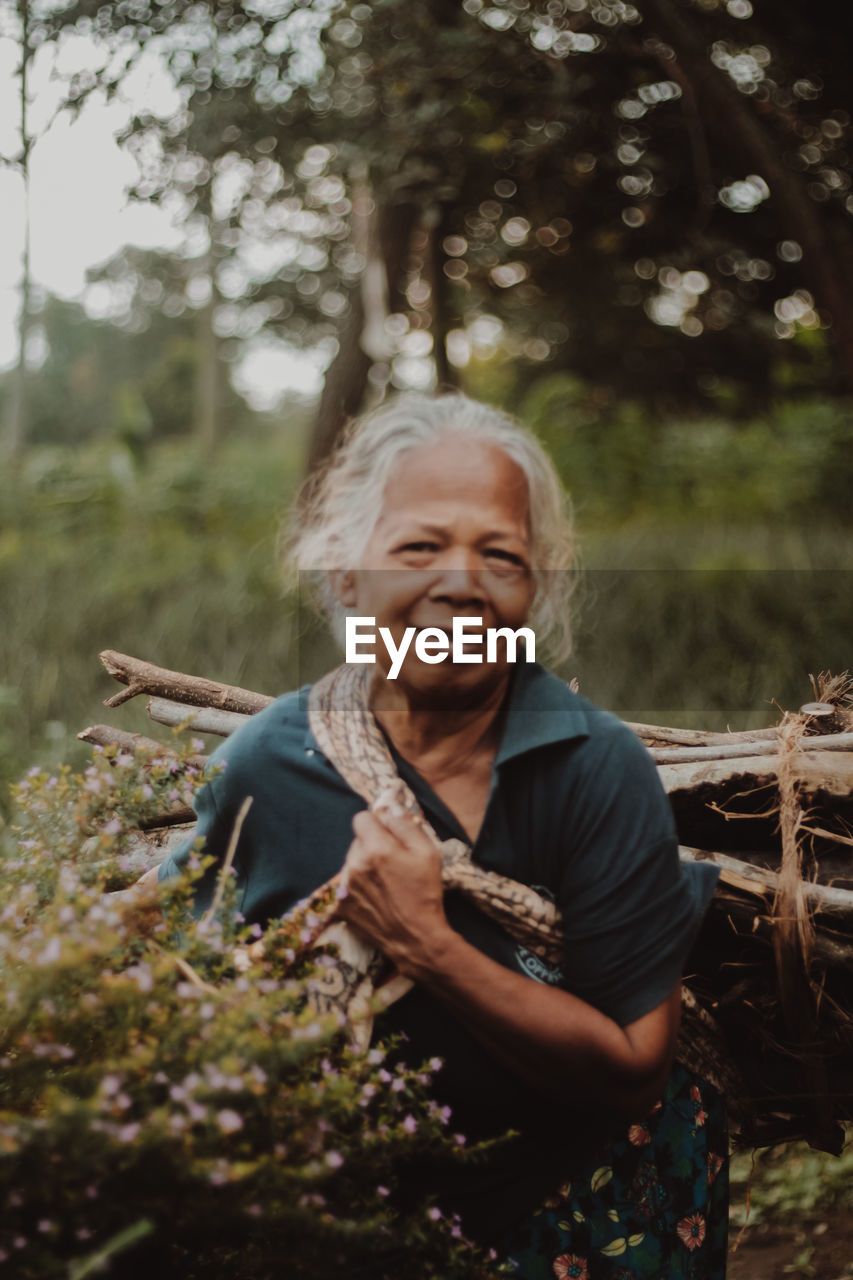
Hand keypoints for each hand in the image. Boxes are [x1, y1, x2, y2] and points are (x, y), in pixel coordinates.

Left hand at [335, 809, 449, 977]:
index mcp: (376, 848)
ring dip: (365, 866)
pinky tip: (376, 898)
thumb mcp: (428, 852)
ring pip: (351, 862)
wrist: (415, 937)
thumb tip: (388, 812)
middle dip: (373, 845)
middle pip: (357, 840)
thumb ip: (405, 825)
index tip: (388, 835)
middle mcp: (354, 864)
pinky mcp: (339, 904)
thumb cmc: (425, 893)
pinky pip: (345, 883)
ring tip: (386, 884)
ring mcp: (344, 886)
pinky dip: (358, 887)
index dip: (376, 823)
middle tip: (393, 864)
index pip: (361, 818)